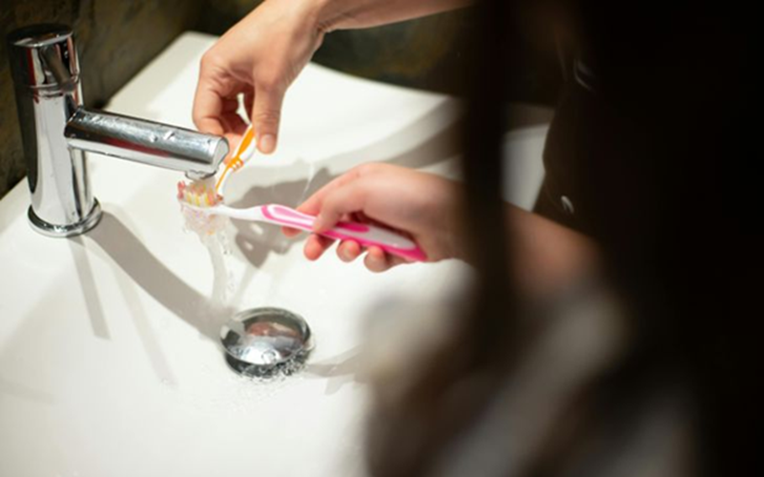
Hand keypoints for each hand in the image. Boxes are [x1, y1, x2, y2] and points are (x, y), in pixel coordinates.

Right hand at [192, 0, 324, 152]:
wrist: (305, 12)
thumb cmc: (281, 31)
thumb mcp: (272, 82)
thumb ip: (266, 119)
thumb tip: (264, 145)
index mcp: (214, 69)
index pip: (202, 114)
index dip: (214, 138)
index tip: (230, 155)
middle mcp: (222, 72)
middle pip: (215, 115)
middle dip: (229, 135)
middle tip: (246, 152)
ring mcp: (238, 73)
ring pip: (232, 111)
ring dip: (243, 127)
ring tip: (257, 140)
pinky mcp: (254, 75)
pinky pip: (248, 103)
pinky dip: (255, 116)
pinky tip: (264, 126)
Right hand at [283, 163, 462, 271]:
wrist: (451, 220)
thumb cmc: (413, 196)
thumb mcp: (363, 189)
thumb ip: (332, 204)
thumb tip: (316, 221)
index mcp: (360, 184)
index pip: (324, 199)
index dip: (302, 214)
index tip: (284, 227)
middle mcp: (370, 204)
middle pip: (333, 226)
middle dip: (322, 239)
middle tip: (312, 252)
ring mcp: (382, 228)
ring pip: (351, 246)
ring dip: (351, 250)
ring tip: (358, 247)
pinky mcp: (395, 249)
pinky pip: (372, 260)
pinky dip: (375, 259)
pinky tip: (383, 253)